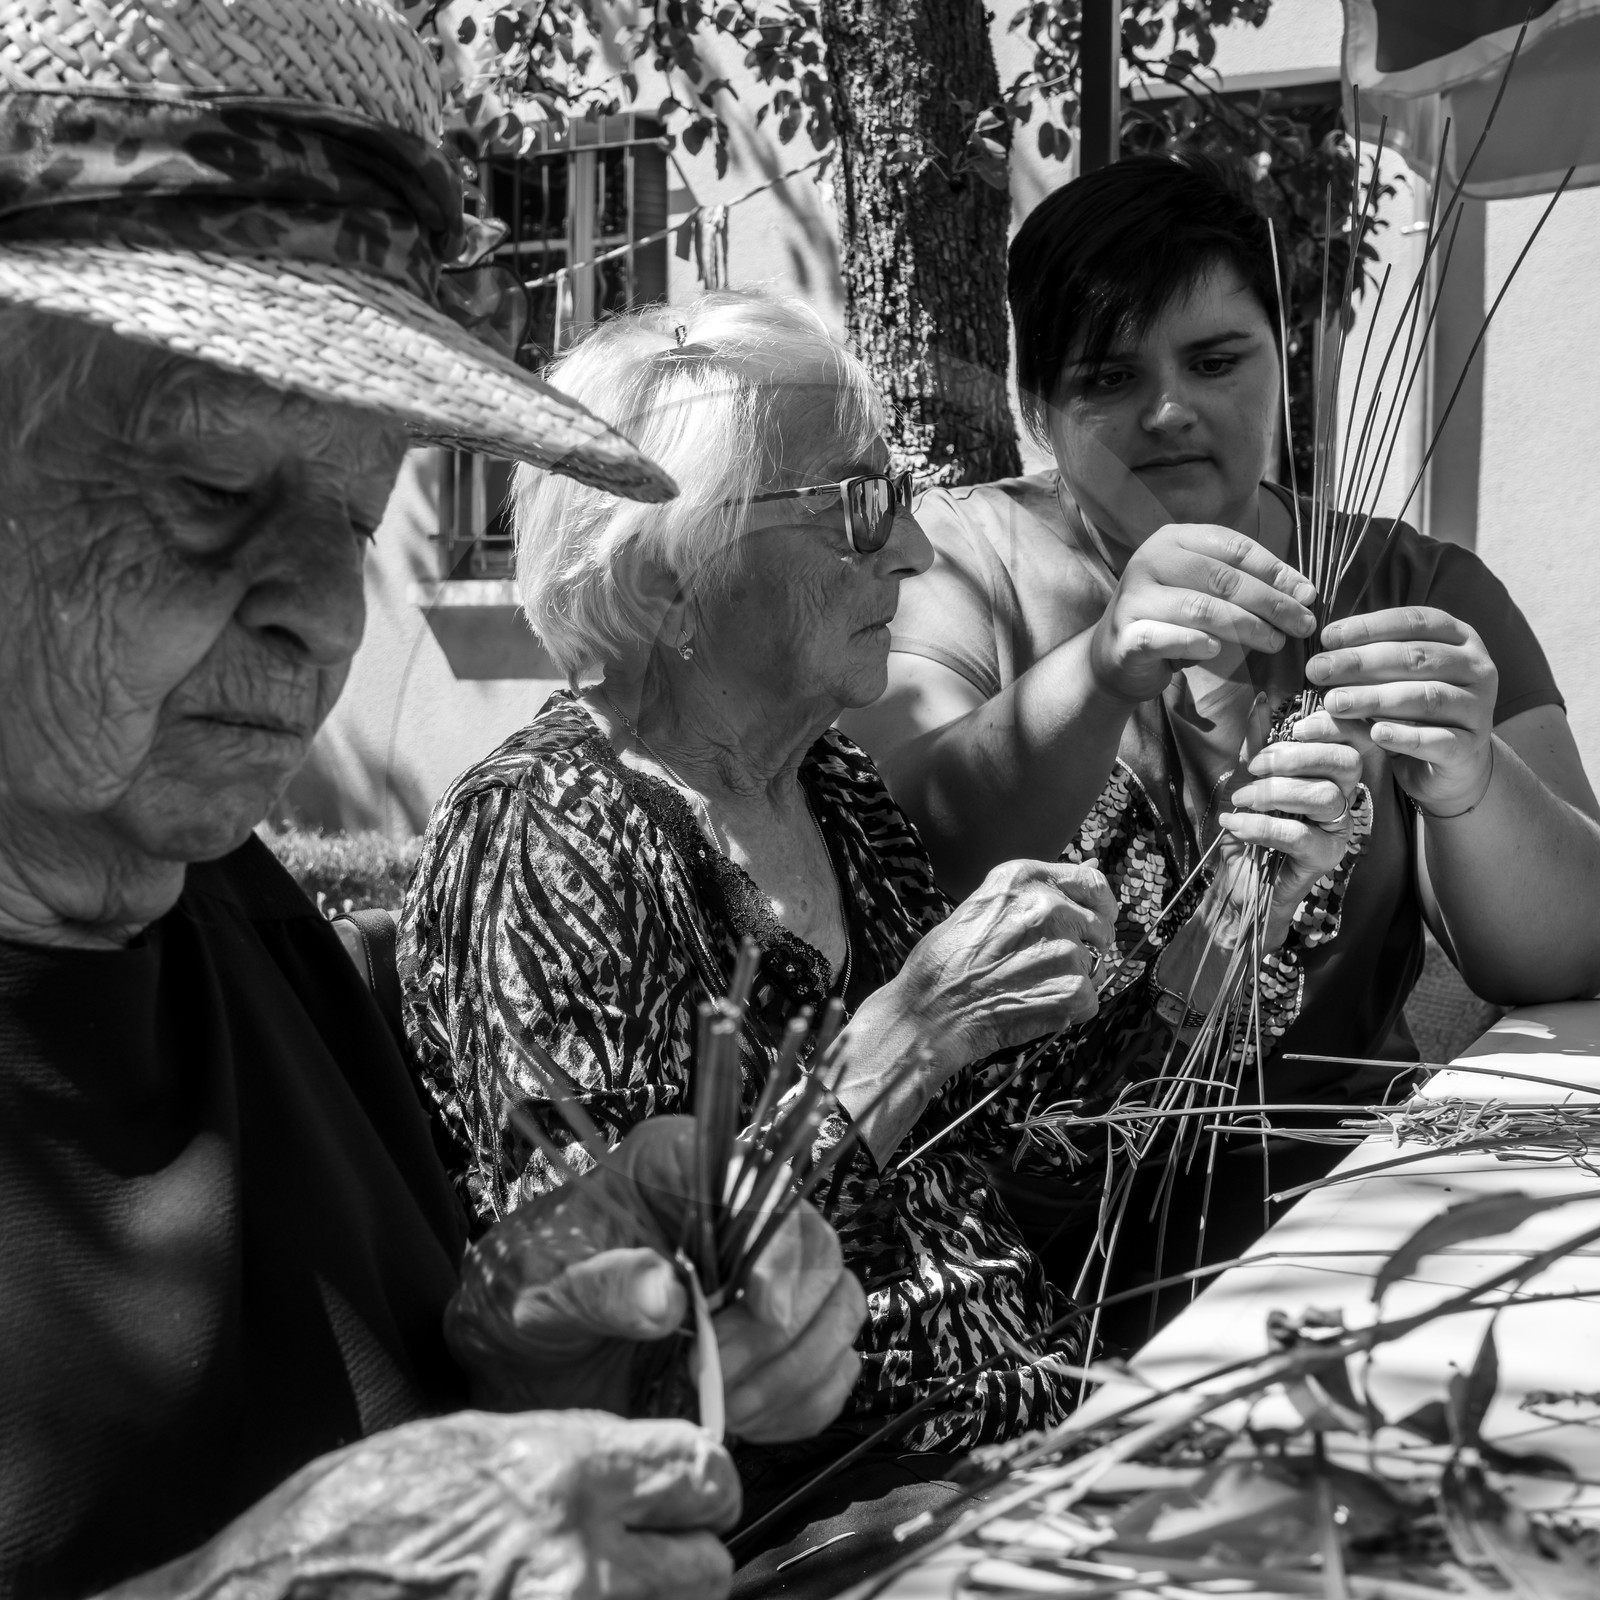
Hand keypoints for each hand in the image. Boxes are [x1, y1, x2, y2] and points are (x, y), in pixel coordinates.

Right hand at [138, 1410, 738, 1599]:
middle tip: (640, 1558)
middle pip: (706, 1568)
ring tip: (585, 1590)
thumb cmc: (354, 1518)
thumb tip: (639, 1472)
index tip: (691, 1495)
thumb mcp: (470, 1446)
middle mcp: (577, 1559)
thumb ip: (569, 1456)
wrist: (269, 1598)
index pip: (703, 1472)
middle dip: (682, 1561)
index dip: (703, 1486)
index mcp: (564, 1473)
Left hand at [446, 1118, 866, 1443]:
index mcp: (680, 1166)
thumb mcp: (539, 1287)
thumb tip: (667, 1295)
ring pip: (838, 1308)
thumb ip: (599, 1286)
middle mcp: (736, 1212)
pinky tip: (744, 1419)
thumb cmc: (523, 1293)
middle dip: (780, 1328)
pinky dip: (802, 1403)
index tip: (764, 1309)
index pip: (763, 1185)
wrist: (518, 1355)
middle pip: (820, 1250)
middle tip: (719, 1373)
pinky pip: (832, 1368)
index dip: (780, 1247)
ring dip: (793, 1371)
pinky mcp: (776, 1341)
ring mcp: (765, 1276)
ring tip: (725, 1404)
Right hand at [890, 859, 1116, 1070]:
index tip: (1098, 917)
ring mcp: (1064, 949)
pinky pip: (1089, 999)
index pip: (1091, 882)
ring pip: (1091, 965)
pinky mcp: (1073, 989)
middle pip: (1099, 926)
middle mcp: (1049, 906)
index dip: (1099, 904)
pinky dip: (1068, 1009)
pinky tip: (1033, 1007)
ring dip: (1068, 979)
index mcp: (1025, 878)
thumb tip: (1088, 868)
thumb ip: (1033, 893)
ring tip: (1026, 988)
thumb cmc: (946, 961)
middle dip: (1085, 946)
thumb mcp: (982, 905)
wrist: (932, 1012)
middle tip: (1048, 965)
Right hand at [1089, 524, 1318, 703]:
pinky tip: (1218, 651)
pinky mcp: (1126, 634)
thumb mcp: (1205, 591)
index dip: (1276, 570)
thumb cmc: (1170, 620)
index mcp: (1172, 539)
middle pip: (1222, 578)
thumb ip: (1245, 585)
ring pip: (1201, 608)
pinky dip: (1197, 644)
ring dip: (1246, 627)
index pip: (1233, 547)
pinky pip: (1168, 637)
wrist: (1115, 656)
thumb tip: (1303, 592)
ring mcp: (1134, 597)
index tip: (1307, 594)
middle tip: (1302, 624)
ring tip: (1275, 643)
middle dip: (1270, 602)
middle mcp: (1149, 560)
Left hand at [1214, 705, 1363, 945]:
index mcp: (1330, 773)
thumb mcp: (1247, 778)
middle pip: (1345, 761)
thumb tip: (1262, 699)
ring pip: (1322, 796)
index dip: (1329, 726)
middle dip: (1295, 756)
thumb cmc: (1248, 828)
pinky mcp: (1324, 858)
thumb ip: (1257, 742)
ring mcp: (1338, 829)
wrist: (1238, 883)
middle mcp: (1343, 798)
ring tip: (1241, 801)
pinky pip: (1300, 834)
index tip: (1293, 728)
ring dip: (1273, 792)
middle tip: (1255, 768)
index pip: (1352, 738)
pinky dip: (1262, 826)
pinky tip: (1236, 825)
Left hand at [1306, 607, 1496, 816]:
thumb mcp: (1394, 679)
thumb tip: (1321, 654)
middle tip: (1318, 671)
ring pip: (1427, 697)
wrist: (1453, 766)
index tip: (1327, 638)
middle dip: (1361, 663)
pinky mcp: (1472, 747)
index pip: (1414, 622)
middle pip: (1416, 658)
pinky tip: (1375, 734)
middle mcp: (1476, 668)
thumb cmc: (1414, 712)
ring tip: (1335, 702)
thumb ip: (1370, 663)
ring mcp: (1479, 707)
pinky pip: (1439, 740)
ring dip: (1376, 699)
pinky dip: (1405, 737)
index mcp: (1459, 638)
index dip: (1369, 627)